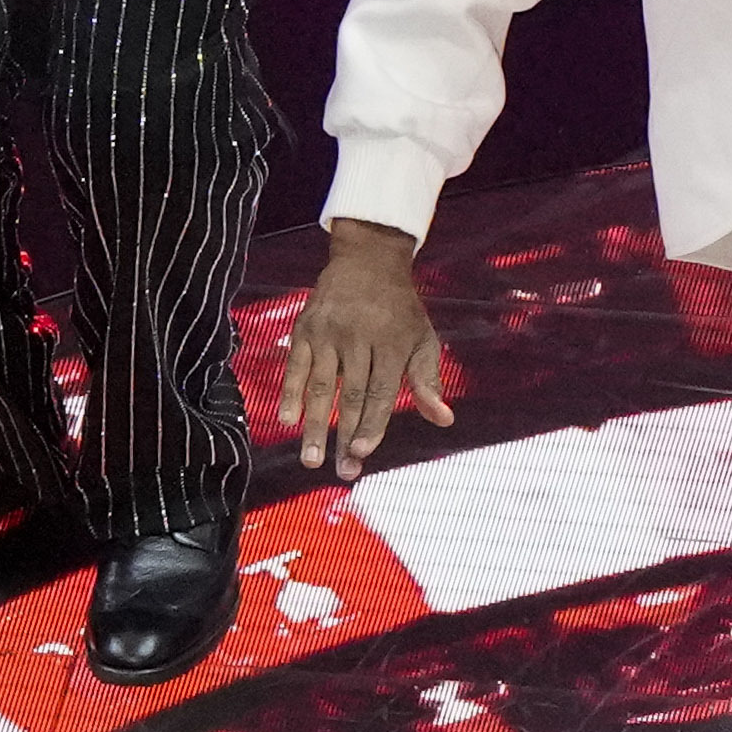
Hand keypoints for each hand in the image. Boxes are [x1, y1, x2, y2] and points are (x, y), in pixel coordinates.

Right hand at [280, 223, 458, 473]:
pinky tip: (287, 421)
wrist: (367, 261)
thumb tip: (445, 420)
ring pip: (320, 385)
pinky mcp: (305, 327)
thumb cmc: (400, 311)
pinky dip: (290, 393)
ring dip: (314, 425)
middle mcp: (360, 337)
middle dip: (345, 436)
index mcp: (393, 343)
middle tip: (342, 471)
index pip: (381, 392)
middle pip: (351, 395)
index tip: (362, 451)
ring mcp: (329, 332)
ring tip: (311, 459)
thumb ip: (428, 381)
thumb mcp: (423, 340)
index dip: (372, 424)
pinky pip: (296, 366)